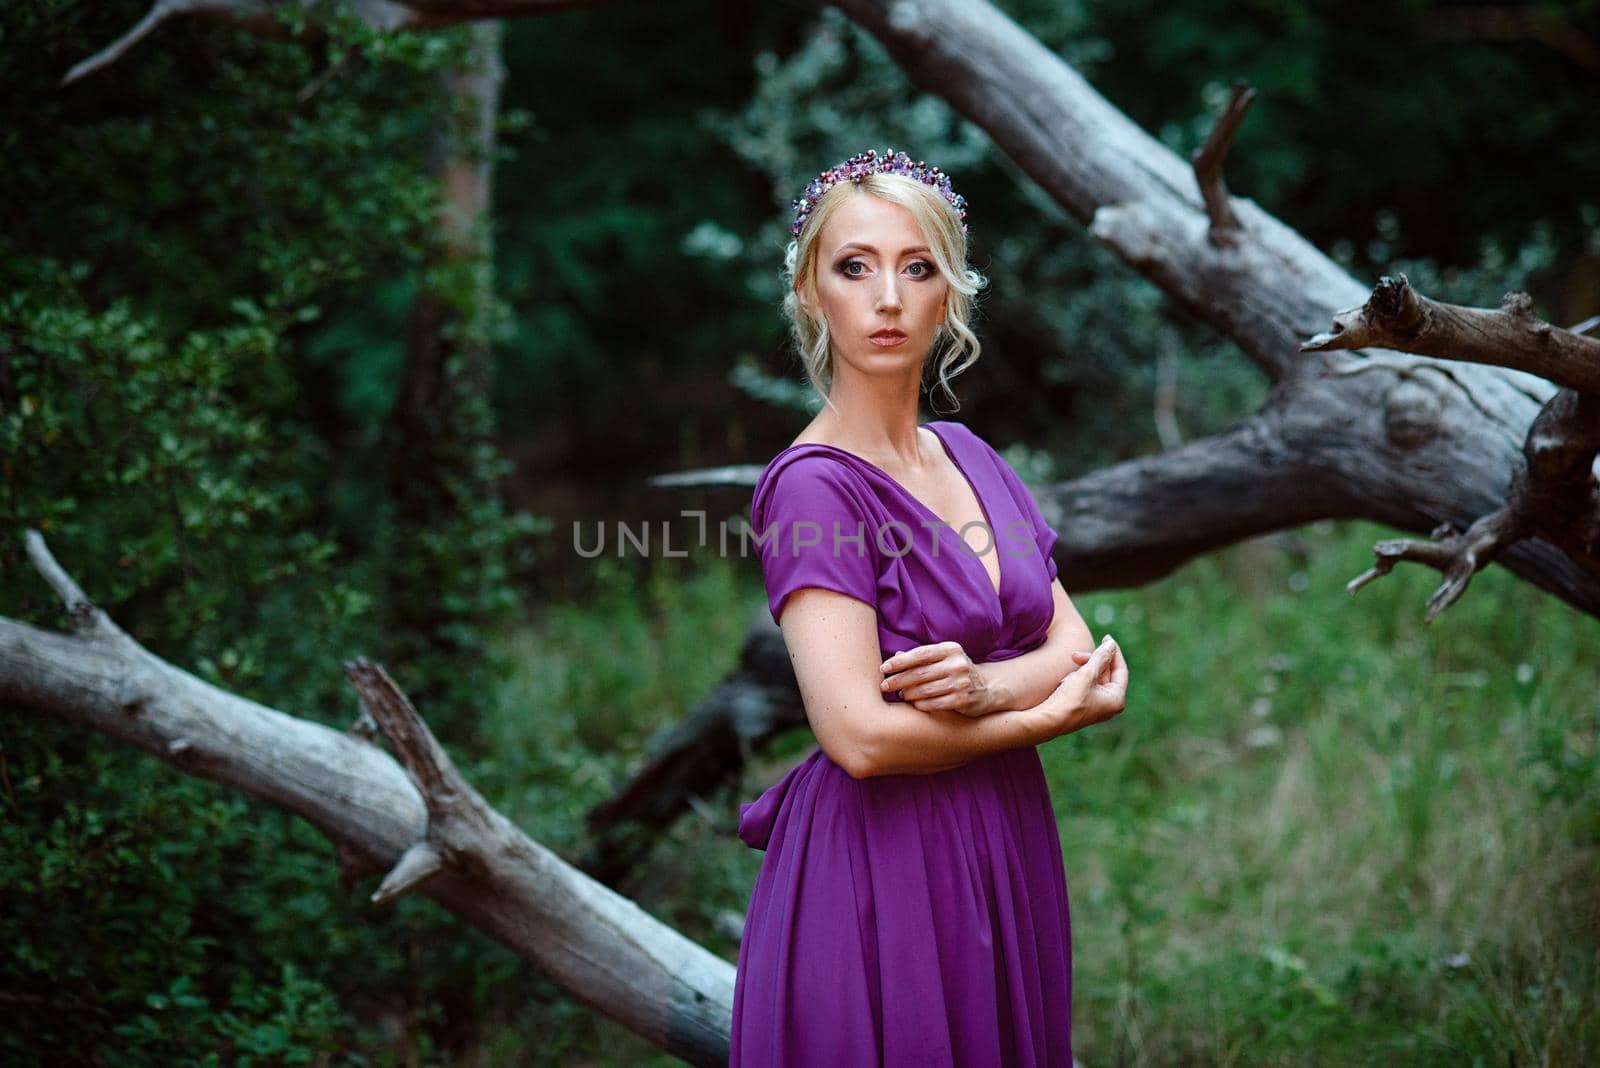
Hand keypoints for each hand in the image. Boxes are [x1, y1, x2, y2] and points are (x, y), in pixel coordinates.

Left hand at [880, 641, 996, 717]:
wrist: (986, 688)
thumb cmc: (956, 671)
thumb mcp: (942, 659)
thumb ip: (921, 658)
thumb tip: (895, 656)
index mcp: (950, 649)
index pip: (920, 654)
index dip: (900, 662)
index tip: (884, 668)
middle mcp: (957, 664)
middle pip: (920, 673)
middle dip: (898, 680)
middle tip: (884, 686)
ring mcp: (962, 682)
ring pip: (925, 690)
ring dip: (908, 694)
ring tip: (900, 695)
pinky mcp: (964, 700)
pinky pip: (935, 704)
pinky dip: (921, 705)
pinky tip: (914, 704)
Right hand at [1044, 635, 1127, 736]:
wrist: (1048, 720)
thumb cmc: (1070, 699)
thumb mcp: (1087, 674)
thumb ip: (1101, 656)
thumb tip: (1111, 644)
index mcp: (1116, 699)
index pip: (1121, 670)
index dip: (1113, 652)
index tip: (1106, 638)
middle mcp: (1109, 705)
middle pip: (1106, 673)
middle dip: (1091, 661)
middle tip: (1075, 655)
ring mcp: (1096, 707)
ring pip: (1094, 679)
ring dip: (1082, 670)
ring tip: (1069, 674)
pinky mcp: (1084, 707)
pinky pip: (1085, 686)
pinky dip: (1078, 679)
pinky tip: (1065, 682)